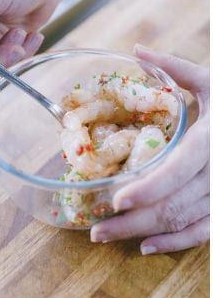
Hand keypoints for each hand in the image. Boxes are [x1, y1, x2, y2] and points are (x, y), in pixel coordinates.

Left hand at [90, 46, 209, 253]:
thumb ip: (178, 70)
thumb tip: (138, 51)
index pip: (179, 170)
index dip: (148, 189)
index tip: (116, 200)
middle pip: (174, 204)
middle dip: (132, 221)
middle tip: (95, 228)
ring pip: (184, 221)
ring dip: (143, 233)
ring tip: (105, 234)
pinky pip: (204, 233)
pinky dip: (175, 243)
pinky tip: (145, 246)